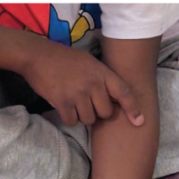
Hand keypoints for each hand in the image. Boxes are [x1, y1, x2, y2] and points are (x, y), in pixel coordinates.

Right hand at [19, 41, 144, 127]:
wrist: (38, 56)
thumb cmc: (65, 59)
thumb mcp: (90, 62)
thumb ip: (103, 78)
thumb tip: (114, 96)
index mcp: (103, 73)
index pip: (124, 93)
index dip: (133, 108)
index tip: (139, 121)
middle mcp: (93, 84)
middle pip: (106, 113)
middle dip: (99, 113)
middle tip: (89, 104)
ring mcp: (78, 94)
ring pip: (89, 119)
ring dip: (83, 116)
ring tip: (75, 104)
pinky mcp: (62, 102)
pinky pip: (72, 121)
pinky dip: (69, 118)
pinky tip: (65, 108)